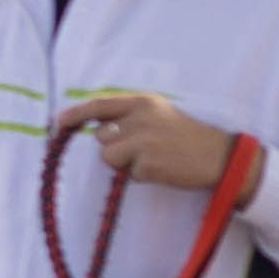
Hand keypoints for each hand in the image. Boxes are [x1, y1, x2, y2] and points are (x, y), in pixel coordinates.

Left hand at [60, 92, 254, 200]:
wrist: (219, 157)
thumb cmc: (188, 137)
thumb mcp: (160, 114)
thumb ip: (130, 117)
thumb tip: (96, 129)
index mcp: (143, 102)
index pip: (99, 105)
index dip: (76, 114)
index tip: (59, 124)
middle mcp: (140, 118)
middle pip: (101, 136)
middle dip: (113, 146)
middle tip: (139, 150)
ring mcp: (143, 140)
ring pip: (109, 156)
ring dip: (124, 163)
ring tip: (151, 159)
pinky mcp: (147, 163)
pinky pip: (127, 174)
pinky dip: (140, 175)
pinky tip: (160, 169)